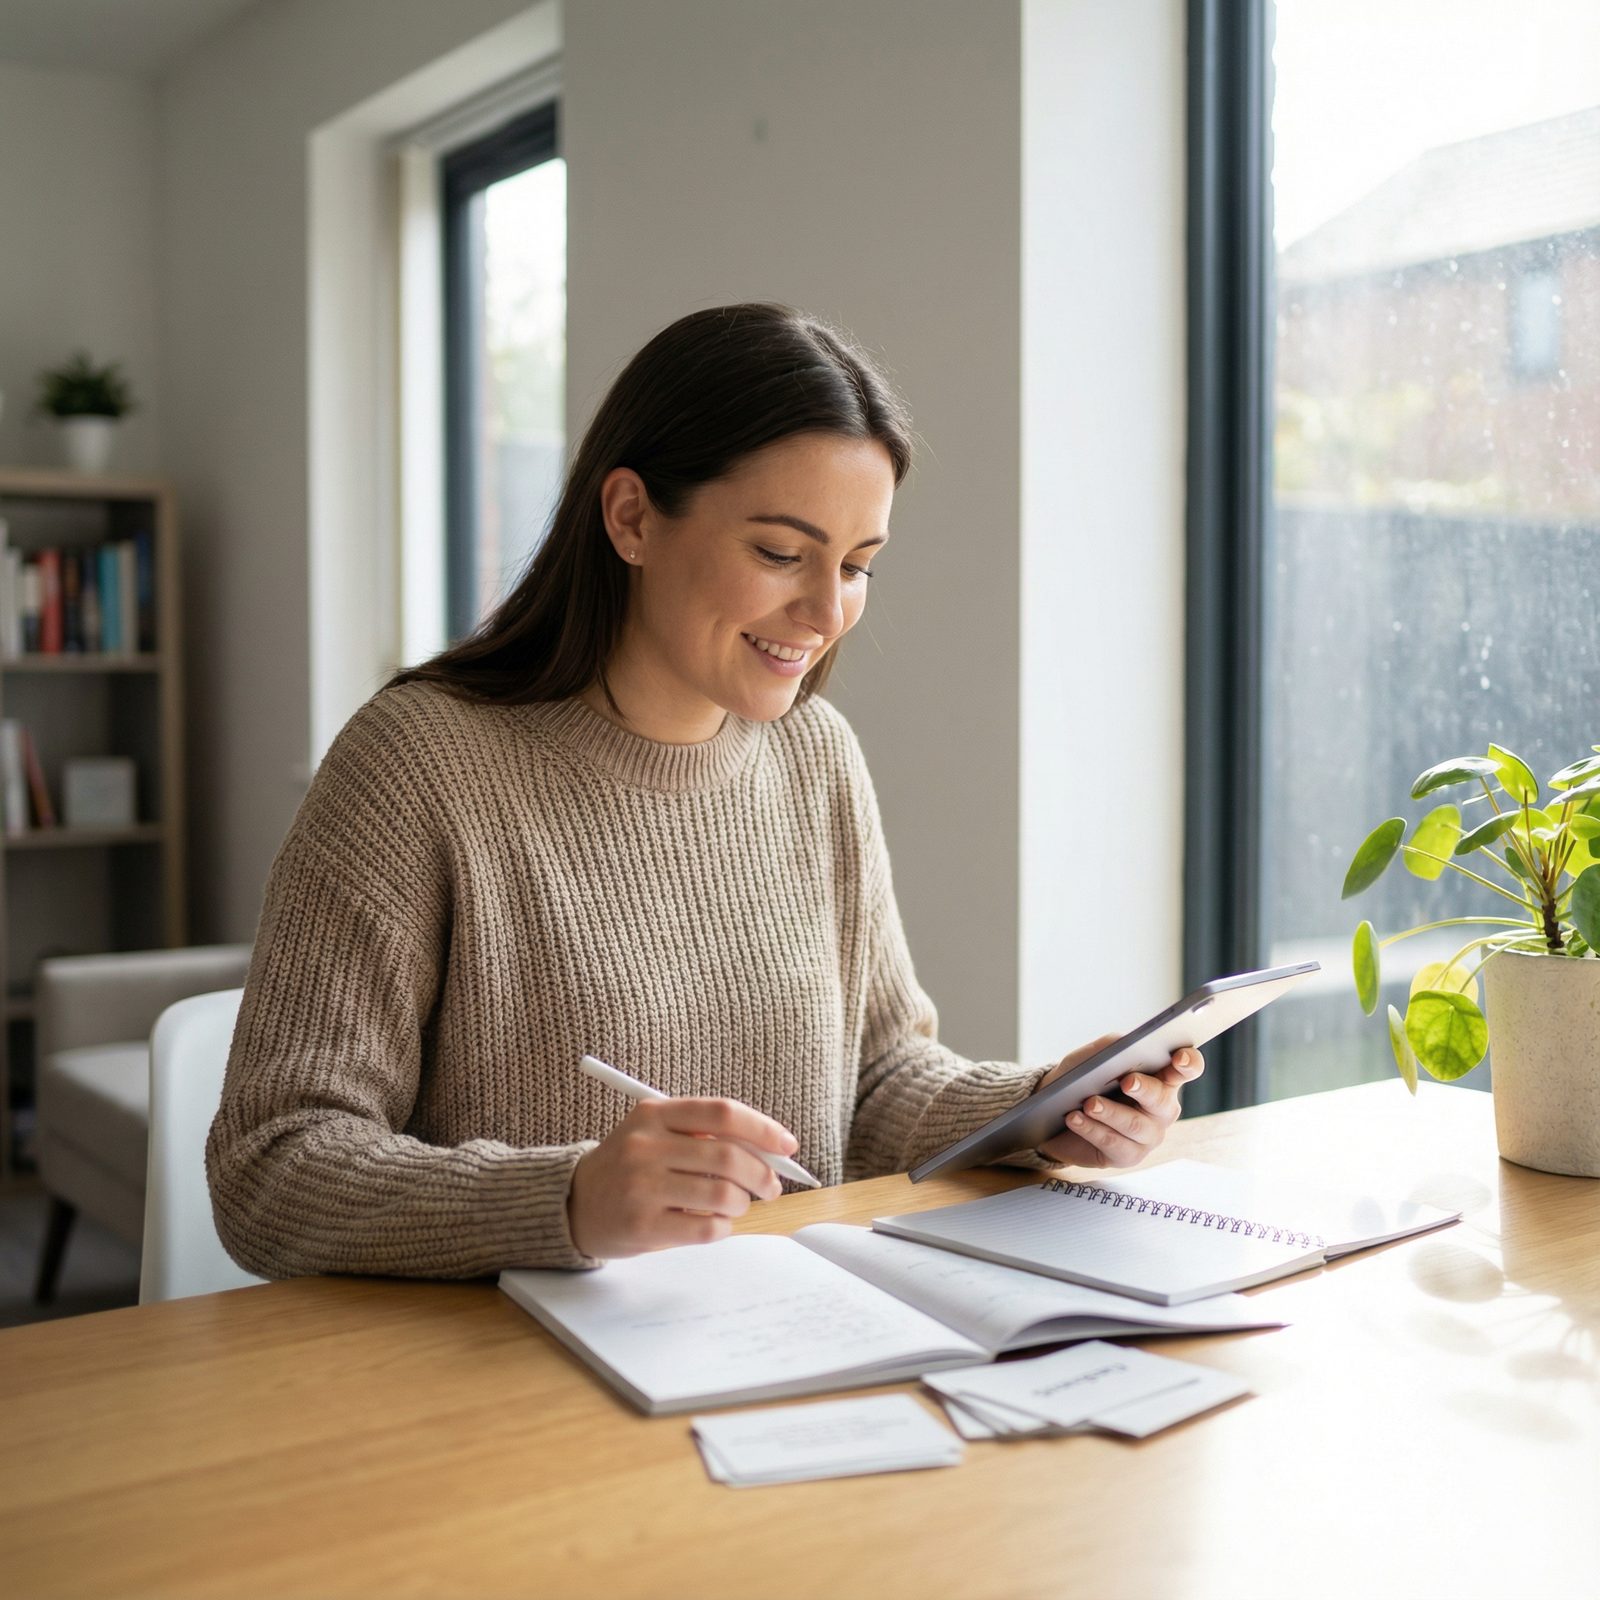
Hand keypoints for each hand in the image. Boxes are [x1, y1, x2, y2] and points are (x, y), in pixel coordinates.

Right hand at [567, 1096, 797, 1258]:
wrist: (574, 1203)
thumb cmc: (629, 1166)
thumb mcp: (655, 1133)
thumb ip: (704, 1135)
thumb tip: (771, 1151)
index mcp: (654, 1114)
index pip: (722, 1113)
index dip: (762, 1129)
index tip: (788, 1146)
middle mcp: (646, 1146)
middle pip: (728, 1157)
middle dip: (763, 1175)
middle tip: (772, 1186)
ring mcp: (642, 1187)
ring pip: (722, 1195)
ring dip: (742, 1203)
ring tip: (737, 1204)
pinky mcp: (642, 1226)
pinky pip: (706, 1229)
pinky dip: (722, 1227)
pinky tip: (714, 1223)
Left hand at [1032, 1035, 1204, 1169]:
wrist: (1056, 1115)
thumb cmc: (1083, 1081)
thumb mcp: (1092, 1057)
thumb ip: (1110, 1046)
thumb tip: (1122, 1042)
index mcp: (1161, 1078)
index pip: (1186, 1069)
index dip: (1188, 1063)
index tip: (1179, 1058)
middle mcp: (1162, 1109)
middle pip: (1162, 1100)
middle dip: (1145, 1089)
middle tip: (1127, 1082)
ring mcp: (1149, 1136)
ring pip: (1135, 1125)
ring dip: (1111, 1112)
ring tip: (1089, 1104)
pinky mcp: (1129, 1156)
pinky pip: (1114, 1144)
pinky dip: (1092, 1129)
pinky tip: (1075, 1119)